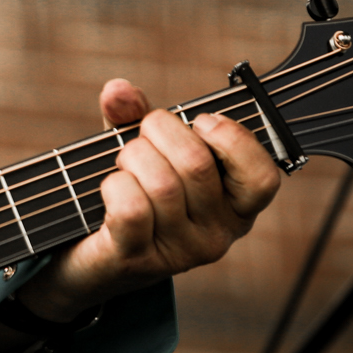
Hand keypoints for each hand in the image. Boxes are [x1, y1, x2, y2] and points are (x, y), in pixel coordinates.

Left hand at [6, 78, 281, 327]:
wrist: (89, 257)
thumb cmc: (128, 193)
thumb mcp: (142, 149)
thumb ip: (134, 115)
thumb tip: (118, 90)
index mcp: (236, 207)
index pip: (263, 176)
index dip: (231, 137)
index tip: (200, 121)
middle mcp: (218, 236)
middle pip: (197, 163)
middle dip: (156, 132)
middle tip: (140, 140)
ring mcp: (181, 253)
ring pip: (161, 182)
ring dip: (129, 159)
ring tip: (123, 166)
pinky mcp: (140, 262)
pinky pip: (131, 207)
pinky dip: (113, 185)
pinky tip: (109, 190)